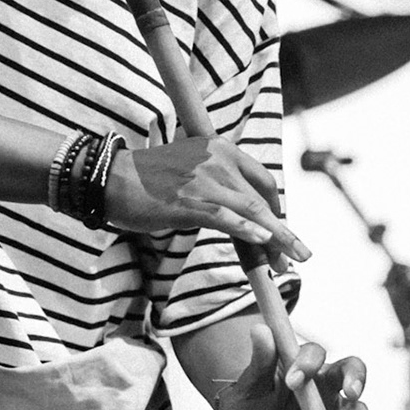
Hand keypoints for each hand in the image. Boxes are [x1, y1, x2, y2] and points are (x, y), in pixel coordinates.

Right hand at [107, 138, 309, 266]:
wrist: (110, 178)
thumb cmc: (148, 180)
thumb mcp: (191, 169)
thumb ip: (219, 184)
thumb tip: (244, 215)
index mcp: (220, 149)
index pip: (261, 180)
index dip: (277, 209)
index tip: (282, 233)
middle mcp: (217, 159)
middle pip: (262, 196)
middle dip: (283, 229)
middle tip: (299, 254)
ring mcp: (203, 180)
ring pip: (250, 210)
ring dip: (274, 238)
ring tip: (289, 261)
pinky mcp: (187, 202)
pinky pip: (225, 218)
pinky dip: (246, 231)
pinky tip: (261, 243)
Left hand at [215, 323, 382, 409]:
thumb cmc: (250, 400)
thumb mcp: (249, 383)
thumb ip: (259, 361)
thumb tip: (258, 329)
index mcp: (304, 364)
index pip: (315, 354)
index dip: (307, 364)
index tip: (292, 381)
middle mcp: (324, 384)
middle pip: (351, 373)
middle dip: (356, 380)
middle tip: (352, 393)